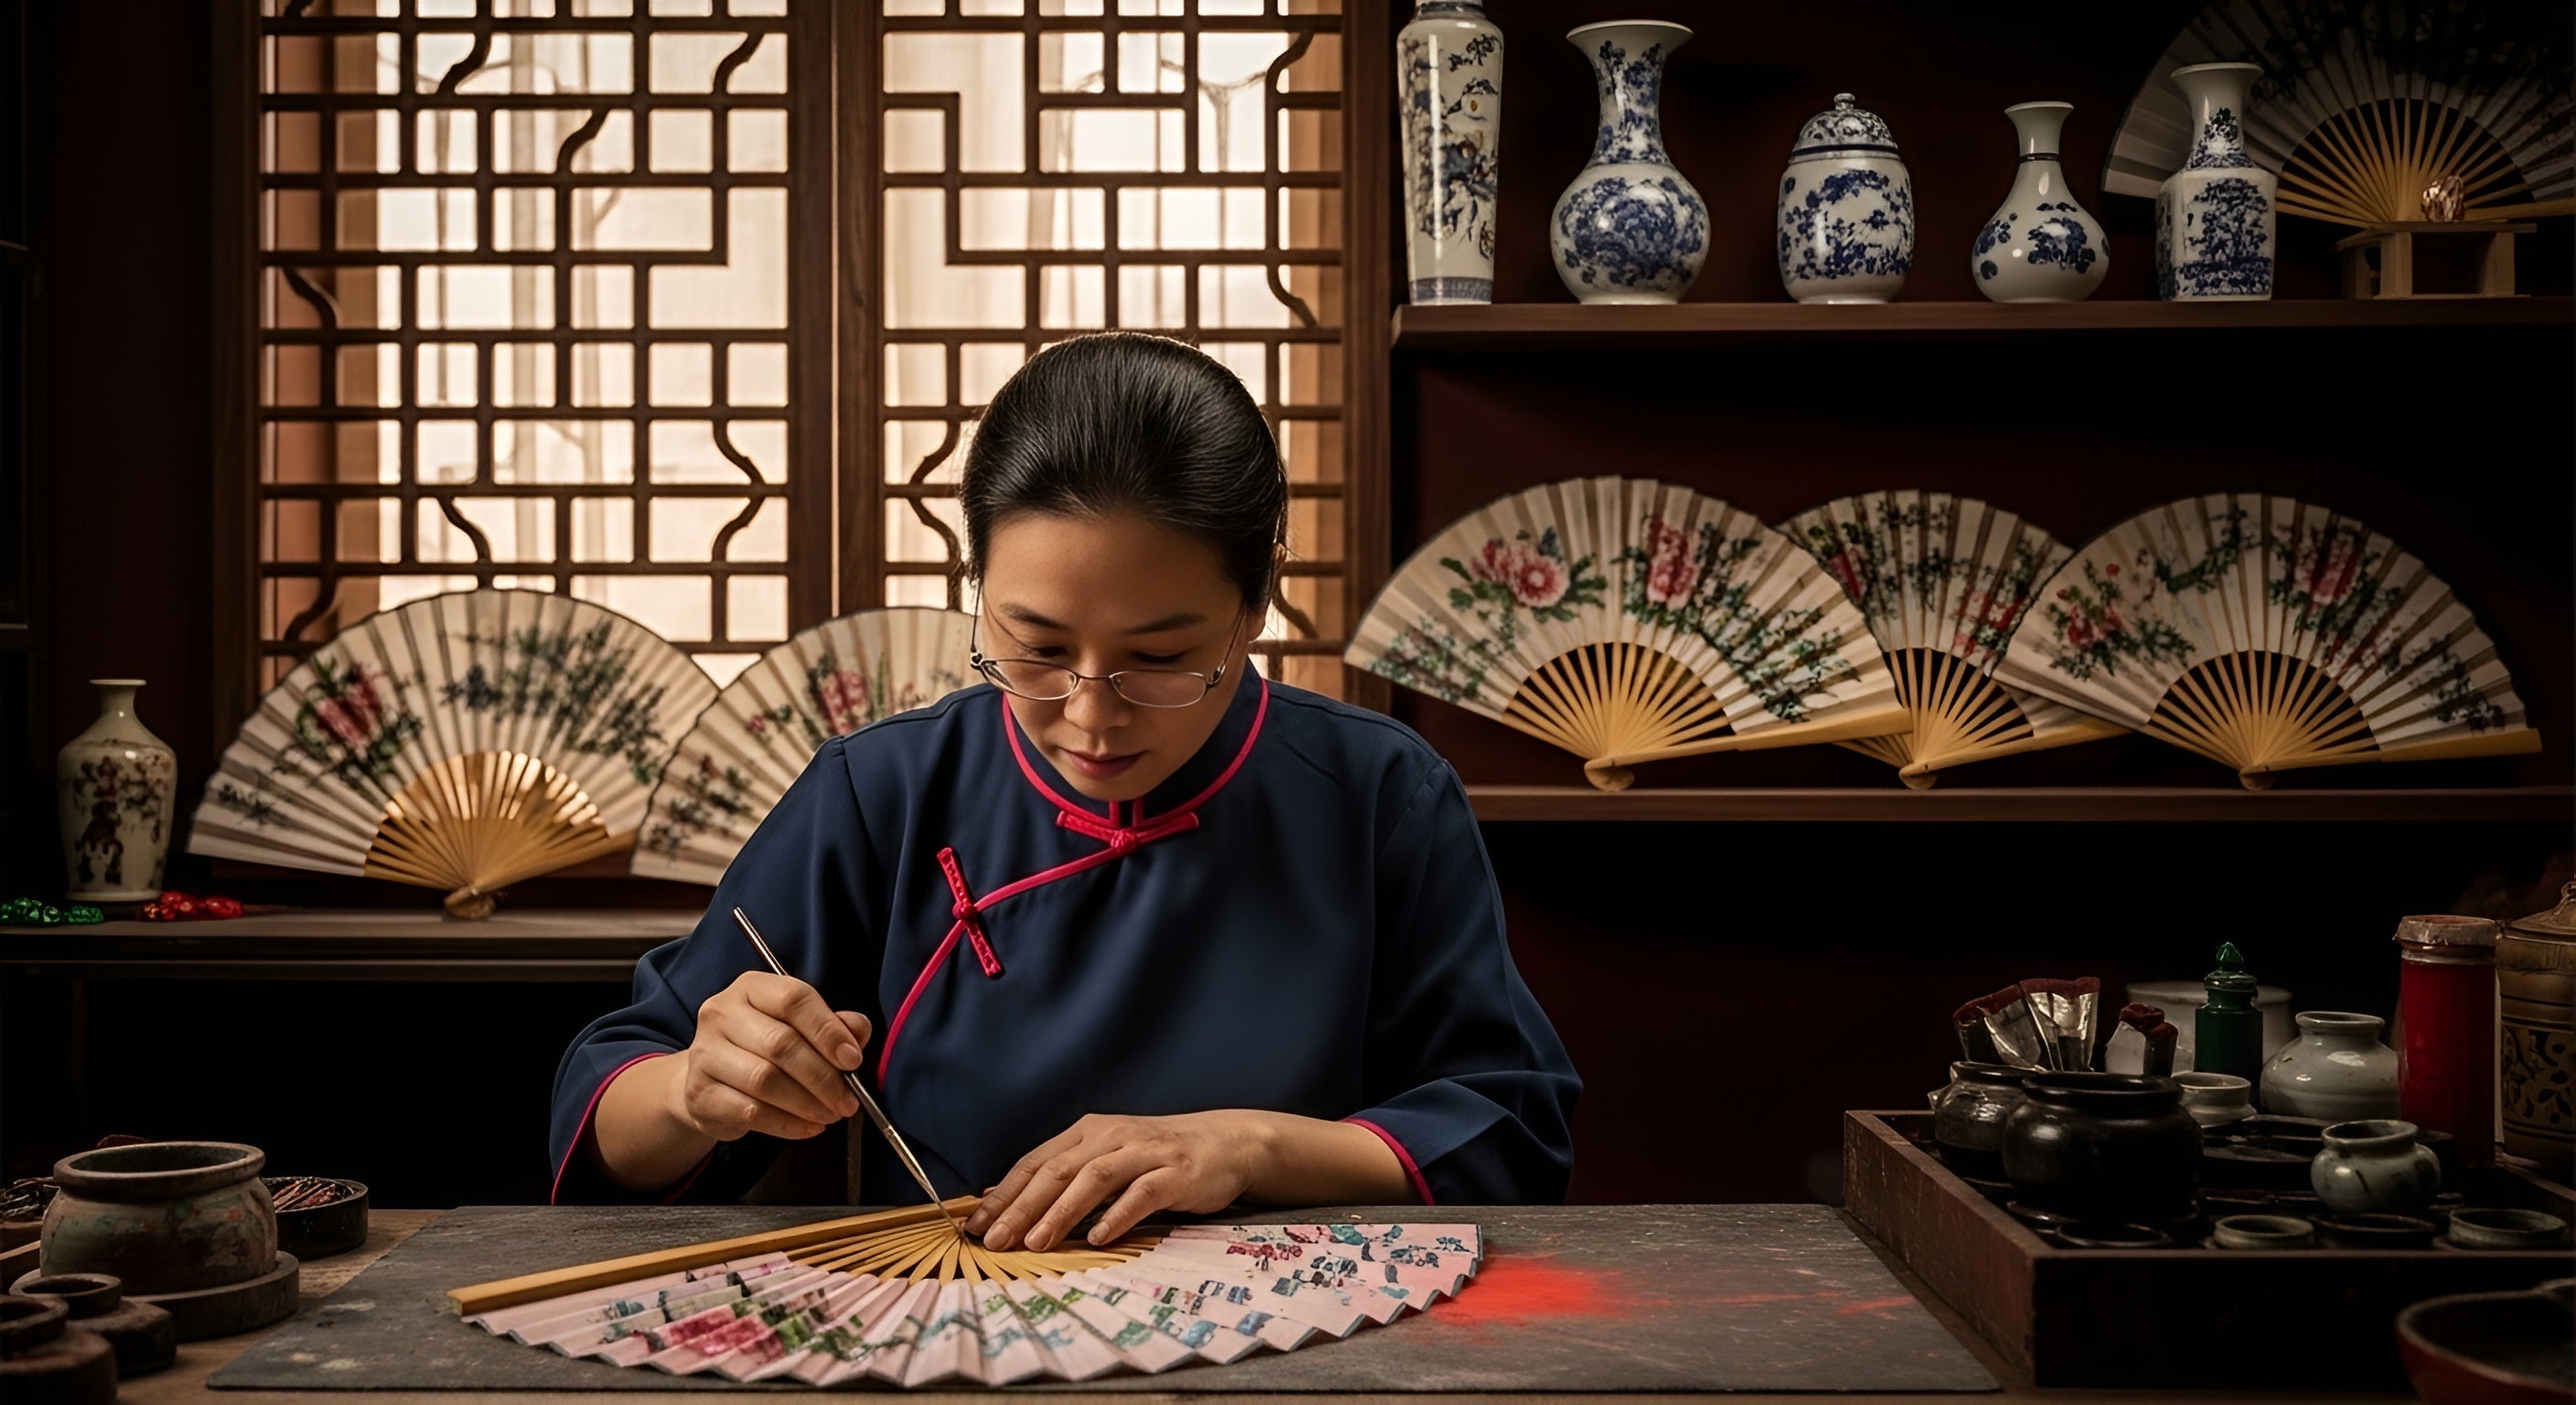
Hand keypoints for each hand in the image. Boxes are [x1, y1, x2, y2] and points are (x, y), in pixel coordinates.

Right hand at [669, 971, 868, 1142]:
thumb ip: (833, 1025)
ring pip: (764, 1080)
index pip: (794, 999)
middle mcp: (721, 1013)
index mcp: (751, 988)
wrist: (708, 1079)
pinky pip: (750, 1112)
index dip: (828, 1030)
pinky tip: (808, 1127)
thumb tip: (857, 1033)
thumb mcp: (799, 1027)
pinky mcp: (699, 1093)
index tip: (853, 1060)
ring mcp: (705, 1053)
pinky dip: (787, 1123)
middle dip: (823, 1076)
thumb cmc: (762, 1048)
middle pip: (780, 1044)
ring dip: (807, 1103)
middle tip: (848, 1099)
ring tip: (830, 1114)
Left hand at [965, 1111, 1271, 1250]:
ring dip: (1061, 1212)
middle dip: (1022, 1207)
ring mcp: (1144, 1153)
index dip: (1004, 1193)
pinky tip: (1098, 1238)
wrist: (1224, 1143)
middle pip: (1057, 1170)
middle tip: (996, 1240)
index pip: (1036, 1161)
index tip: (976, 1225)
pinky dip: (1117, 1216)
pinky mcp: (1174, 1173)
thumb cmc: (1158, 1157)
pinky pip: (1141, 1194)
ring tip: (1037, 1242)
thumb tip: (1007, 1200)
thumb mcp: (1108, 1156)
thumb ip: (1065, 1174)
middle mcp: (1111, 1136)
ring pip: (1094, 1179)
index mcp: (1088, 1131)